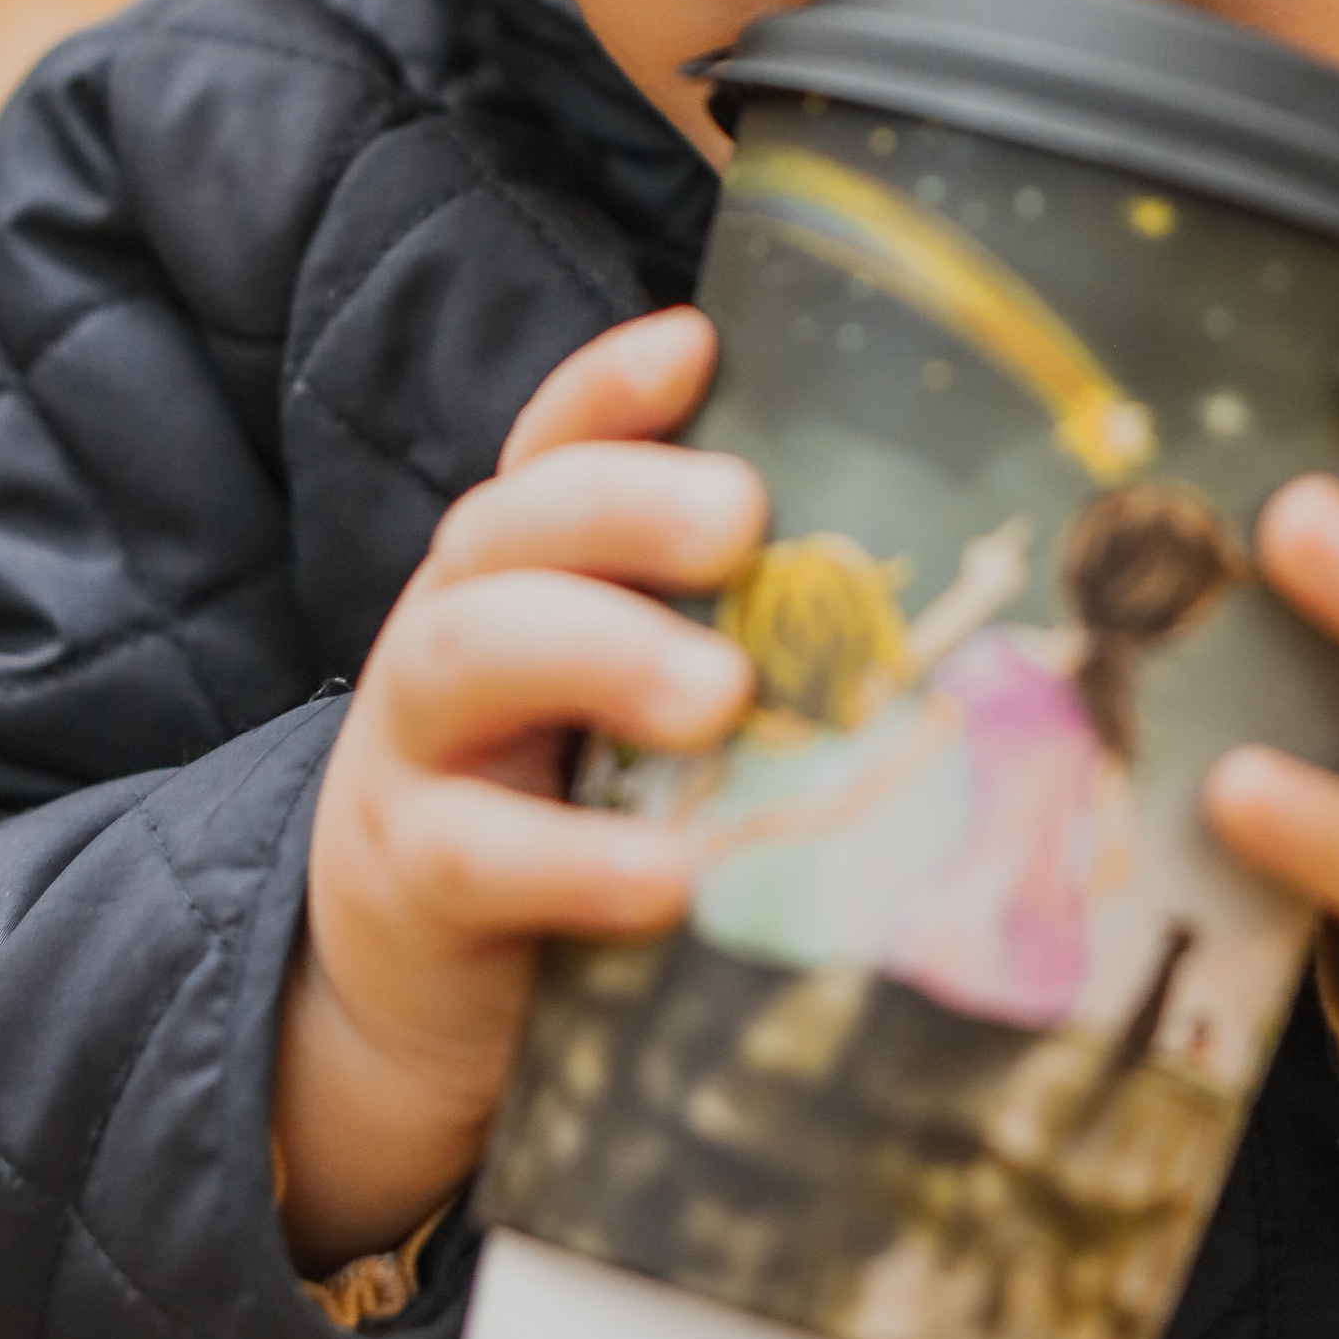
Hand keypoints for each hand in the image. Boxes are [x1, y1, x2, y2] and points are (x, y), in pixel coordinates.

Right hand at [271, 306, 761, 1268]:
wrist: (400, 995)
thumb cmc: (565, 806)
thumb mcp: (628, 698)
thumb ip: (730, 627)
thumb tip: (937, 578)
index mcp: (522, 565)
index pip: (552, 445)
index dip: (612, 388)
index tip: (699, 343)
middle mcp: (456, 622)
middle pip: (512, 523)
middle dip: (626, 504)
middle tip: (742, 520)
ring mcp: (417, 747)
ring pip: (469, 654)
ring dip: (603, 654)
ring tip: (720, 696)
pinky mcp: (408, 881)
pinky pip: (475, 854)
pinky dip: (575, 861)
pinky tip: (669, 878)